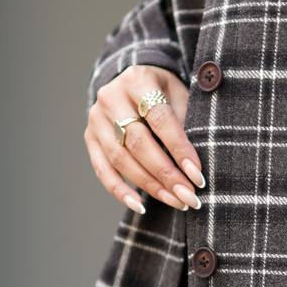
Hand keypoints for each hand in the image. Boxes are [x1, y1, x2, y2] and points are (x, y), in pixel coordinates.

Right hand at [85, 65, 204, 212]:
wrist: (133, 80)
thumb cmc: (164, 90)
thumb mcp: (179, 94)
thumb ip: (184, 122)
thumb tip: (192, 166)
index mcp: (137, 81)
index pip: (160, 119)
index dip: (179, 149)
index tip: (197, 175)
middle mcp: (111, 98)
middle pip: (138, 143)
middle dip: (166, 174)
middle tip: (188, 196)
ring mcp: (96, 119)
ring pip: (121, 159)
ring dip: (149, 186)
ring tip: (175, 201)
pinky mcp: (89, 138)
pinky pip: (102, 169)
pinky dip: (120, 190)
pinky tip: (139, 205)